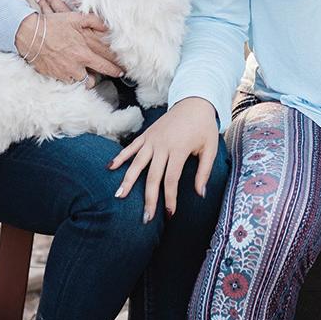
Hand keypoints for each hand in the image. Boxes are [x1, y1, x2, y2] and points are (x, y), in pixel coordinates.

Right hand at [15, 0, 123, 84]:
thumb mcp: (75, 18)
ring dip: (86, 77)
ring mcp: (65, 72)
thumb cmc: (53, 24)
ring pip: (82, 81)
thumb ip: (94, 22)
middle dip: (106, 76)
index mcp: (84, 52)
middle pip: (96, 77)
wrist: (30, 34)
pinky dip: (72, 77)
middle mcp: (76, 65)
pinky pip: (68, 80)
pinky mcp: (55, 75)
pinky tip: (72, 70)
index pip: (105, 64)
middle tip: (112, 74)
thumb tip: (108, 27)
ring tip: (89, 72)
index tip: (122, 70)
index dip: (115, 68)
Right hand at [110, 97, 219, 222]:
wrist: (194, 101)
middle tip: (146, 218)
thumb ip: (205, 171)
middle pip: (152, 176)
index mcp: (179, 149)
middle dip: (149, 199)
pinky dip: (120, 156)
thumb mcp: (211, 148)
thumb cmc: (204, 127)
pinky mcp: (146, 135)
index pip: (171, 179)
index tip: (170, 214)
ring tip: (119, 196)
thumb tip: (200, 194)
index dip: (170, 198)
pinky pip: (131, 147)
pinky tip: (110, 168)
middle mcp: (162, 145)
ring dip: (128, 180)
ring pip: (137, 163)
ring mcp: (152, 139)